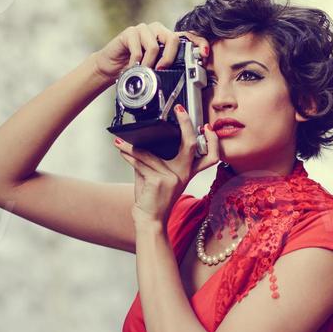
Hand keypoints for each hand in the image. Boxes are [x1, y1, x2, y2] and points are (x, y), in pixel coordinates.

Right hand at [93, 21, 208, 81]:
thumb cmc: (135, 69)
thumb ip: (168, 68)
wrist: (111, 67)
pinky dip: (136, 62)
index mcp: (167, 39)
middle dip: (170, 58)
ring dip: (149, 64)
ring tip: (143, 72)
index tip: (204, 54)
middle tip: (161, 70)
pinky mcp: (130, 32)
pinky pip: (138, 48)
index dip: (199, 42)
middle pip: (173, 38)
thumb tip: (186, 78)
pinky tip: (132, 68)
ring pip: (154, 45)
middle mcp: (158, 31)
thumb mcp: (154, 69)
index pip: (188, 36)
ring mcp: (144, 29)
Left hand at [113, 105, 220, 224]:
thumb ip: (155, 159)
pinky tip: (121, 151)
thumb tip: (143, 140)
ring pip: (151, 153)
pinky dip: (129, 156)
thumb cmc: (153, 199)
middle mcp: (183, 174)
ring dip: (132, 147)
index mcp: (187, 172)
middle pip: (191, 145)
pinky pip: (142, 162)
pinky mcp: (159, 180)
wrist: (150, 220)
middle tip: (179, 112)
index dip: (211, 141)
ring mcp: (172, 177)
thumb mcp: (158, 176)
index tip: (205, 127)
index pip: (209, 155)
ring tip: (121, 142)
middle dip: (186, 124)